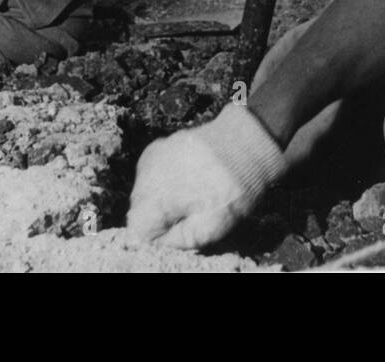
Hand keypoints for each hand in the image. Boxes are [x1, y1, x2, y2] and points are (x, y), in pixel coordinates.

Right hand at [128, 105, 285, 248]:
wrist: (247, 143)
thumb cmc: (232, 187)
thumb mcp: (212, 226)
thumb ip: (180, 239)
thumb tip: (162, 242)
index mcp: (156, 195)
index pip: (138, 228)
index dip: (158, 236)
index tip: (179, 231)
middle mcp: (146, 173)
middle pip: (139, 209)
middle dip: (160, 217)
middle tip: (191, 213)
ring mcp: (152, 156)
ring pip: (144, 191)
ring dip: (161, 199)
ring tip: (192, 194)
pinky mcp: (159, 146)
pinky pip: (151, 173)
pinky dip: (163, 181)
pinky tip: (186, 180)